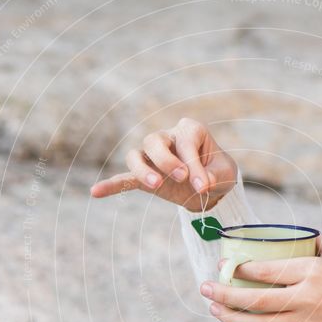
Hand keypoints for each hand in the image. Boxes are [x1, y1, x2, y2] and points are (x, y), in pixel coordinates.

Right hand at [89, 117, 237, 211]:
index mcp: (190, 130)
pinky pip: (125, 178)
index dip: (194, 165)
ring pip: (136, 155)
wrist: (210, 187)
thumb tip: (202, 183)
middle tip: (181, 178)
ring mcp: (153, 157)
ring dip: (143, 170)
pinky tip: (96, 192)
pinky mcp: (145, 176)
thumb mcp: (225, 173)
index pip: (185, 143)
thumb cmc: (218, 172)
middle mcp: (168, 138)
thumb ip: (215, 176)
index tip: (204, 186)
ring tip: (156, 185)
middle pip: (153, 140)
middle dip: (165, 159)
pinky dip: (111, 185)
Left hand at [199, 234, 321, 321]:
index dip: (238, 268)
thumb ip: (316, 243)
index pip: (265, 270)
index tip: (223, 264)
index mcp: (311, 272)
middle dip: (224, 293)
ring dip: (232, 318)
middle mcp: (305, 298)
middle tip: (204, 288)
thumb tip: (293, 235)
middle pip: (254, 299)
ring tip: (214, 309)